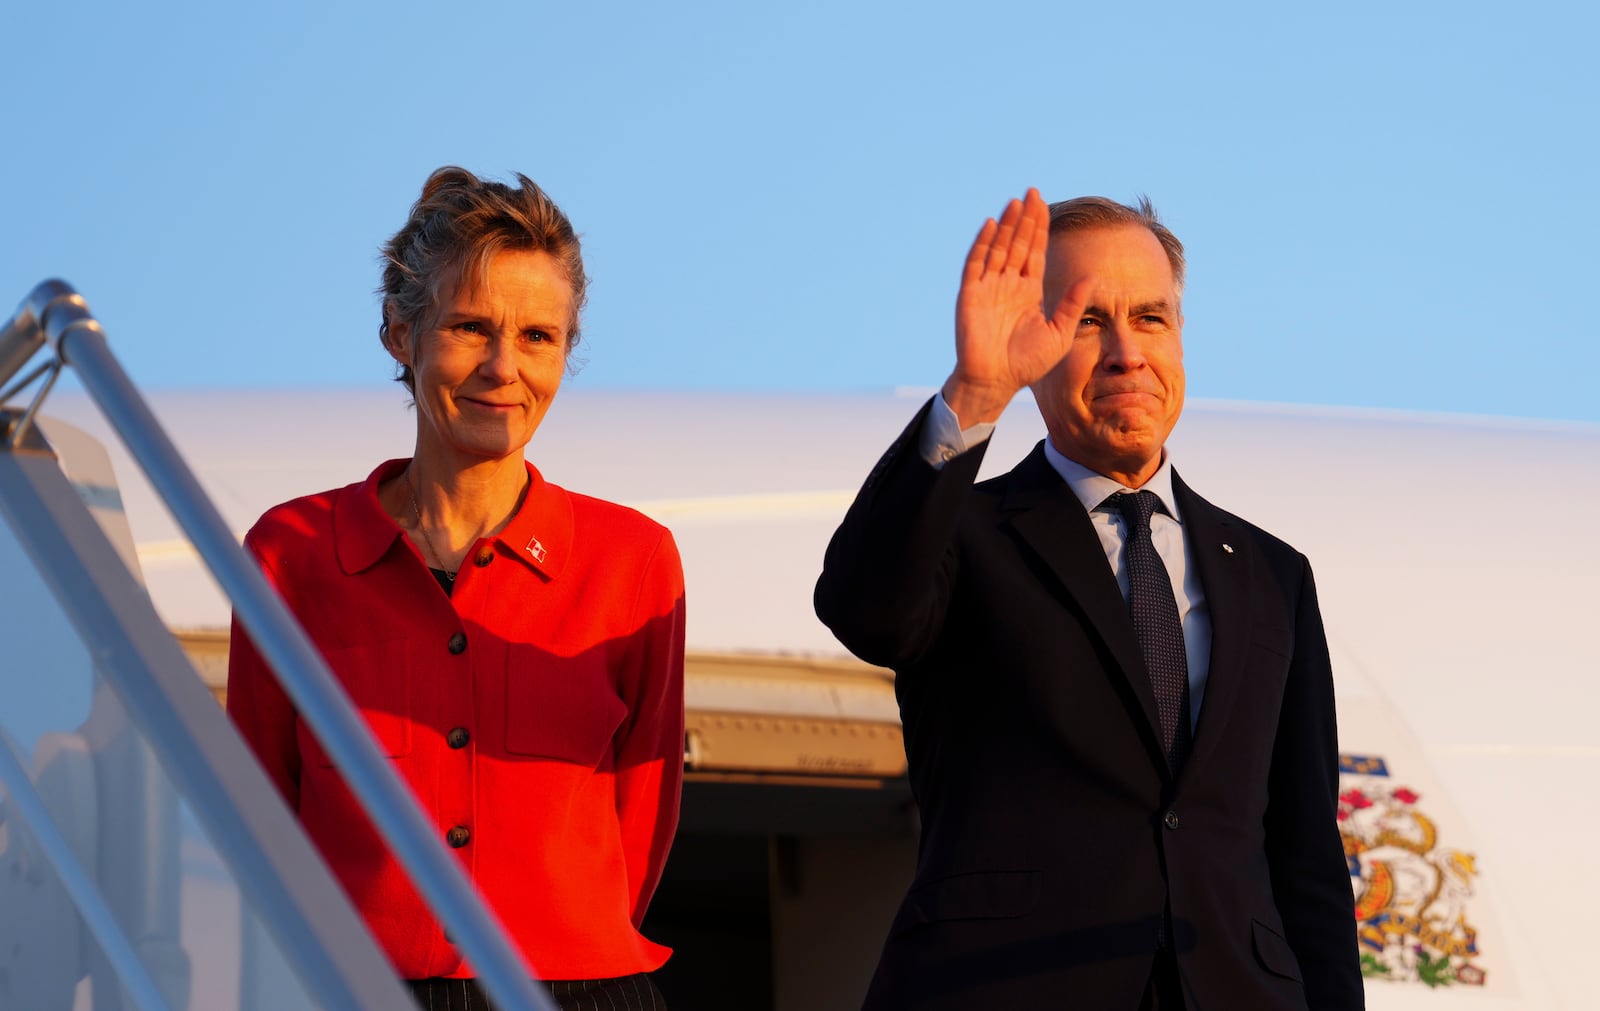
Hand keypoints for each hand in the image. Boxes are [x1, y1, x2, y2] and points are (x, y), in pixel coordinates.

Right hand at [942, 188, 1090, 426]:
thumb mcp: (1059, 333)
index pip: (1035, 252)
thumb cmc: (1027, 363)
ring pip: (999, 248)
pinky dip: (983, 244)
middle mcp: (1008, 285)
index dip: (1039, 229)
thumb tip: (1092, 277)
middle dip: (1025, 219)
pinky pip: (976, 264)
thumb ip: (1072, 304)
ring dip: (1006, 225)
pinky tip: (991, 224)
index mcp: (1028, 292)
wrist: (996, 381)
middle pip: (1018, 244)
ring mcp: (988, 288)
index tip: (1044, 205)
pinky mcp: (970, 295)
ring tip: (1016, 202)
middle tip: (1032, 192)